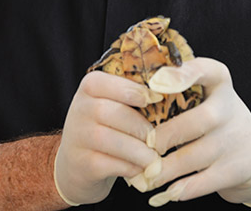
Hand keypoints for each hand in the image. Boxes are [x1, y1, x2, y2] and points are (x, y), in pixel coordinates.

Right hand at [53, 71, 163, 205]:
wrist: (75, 163)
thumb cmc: (104, 127)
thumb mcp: (110, 103)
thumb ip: (133, 94)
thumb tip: (174, 83)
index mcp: (89, 87)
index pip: (108, 82)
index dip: (134, 90)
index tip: (155, 99)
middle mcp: (80, 109)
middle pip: (116, 113)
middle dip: (142, 127)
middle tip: (156, 137)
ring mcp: (79, 137)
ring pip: (115, 141)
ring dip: (141, 151)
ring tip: (153, 156)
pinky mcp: (84, 164)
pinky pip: (114, 164)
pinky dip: (132, 168)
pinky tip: (139, 168)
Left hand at [139, 58, 250, 206]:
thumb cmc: (214, 120)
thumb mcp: (205, 97)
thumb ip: (178, 93)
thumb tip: (129, 97)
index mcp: (219, 82)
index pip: (205, 70)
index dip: (183, 75)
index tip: (157, 81)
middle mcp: (230, 108)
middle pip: (199, 120)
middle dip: (167, 135)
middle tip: (145, 145)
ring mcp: (237, 139)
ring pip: (197, 155)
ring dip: (167, 168)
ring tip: (146, 174)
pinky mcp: (240, 168)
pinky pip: (208, 180)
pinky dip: (185, 188)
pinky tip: (168, 191)